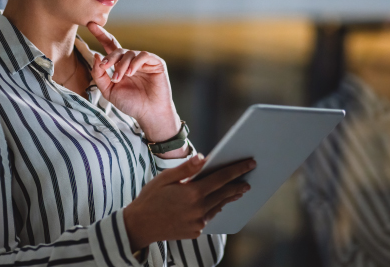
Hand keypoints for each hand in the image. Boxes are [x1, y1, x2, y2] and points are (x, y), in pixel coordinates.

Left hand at [87, 22, 179, 141]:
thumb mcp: (109, 91)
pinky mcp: (156, 63)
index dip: (101, 35)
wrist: (148, 113)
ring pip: (129, 53)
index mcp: (120, 66)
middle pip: (118, 49)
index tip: (91, 25)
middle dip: (110, 57)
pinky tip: (131, 73)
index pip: (110, 47)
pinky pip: (143, 55)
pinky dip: (135, 63)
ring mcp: (144, 61)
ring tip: (119, 78)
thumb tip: (96, 56)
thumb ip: (99, 75)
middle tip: (105, 67)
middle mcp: (132, 61)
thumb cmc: (130, 104)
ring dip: (121, 65)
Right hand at [123, 154, 256, 249]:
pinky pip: (210, 217)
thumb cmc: (150, 197)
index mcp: (192, 193)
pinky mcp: (195, 231)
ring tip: (239, 190)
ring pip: (219, 206)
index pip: (221, 178)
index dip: (237, 170)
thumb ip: (186, 168)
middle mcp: (199, 210)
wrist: (139, 226)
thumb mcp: (165, 178)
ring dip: (230, 197)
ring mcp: (198, 223)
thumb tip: (204, 157)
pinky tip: (219, 203)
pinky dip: (216, 208)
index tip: (249, 163)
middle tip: (248, 178)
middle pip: (225, 194)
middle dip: (238, 184)